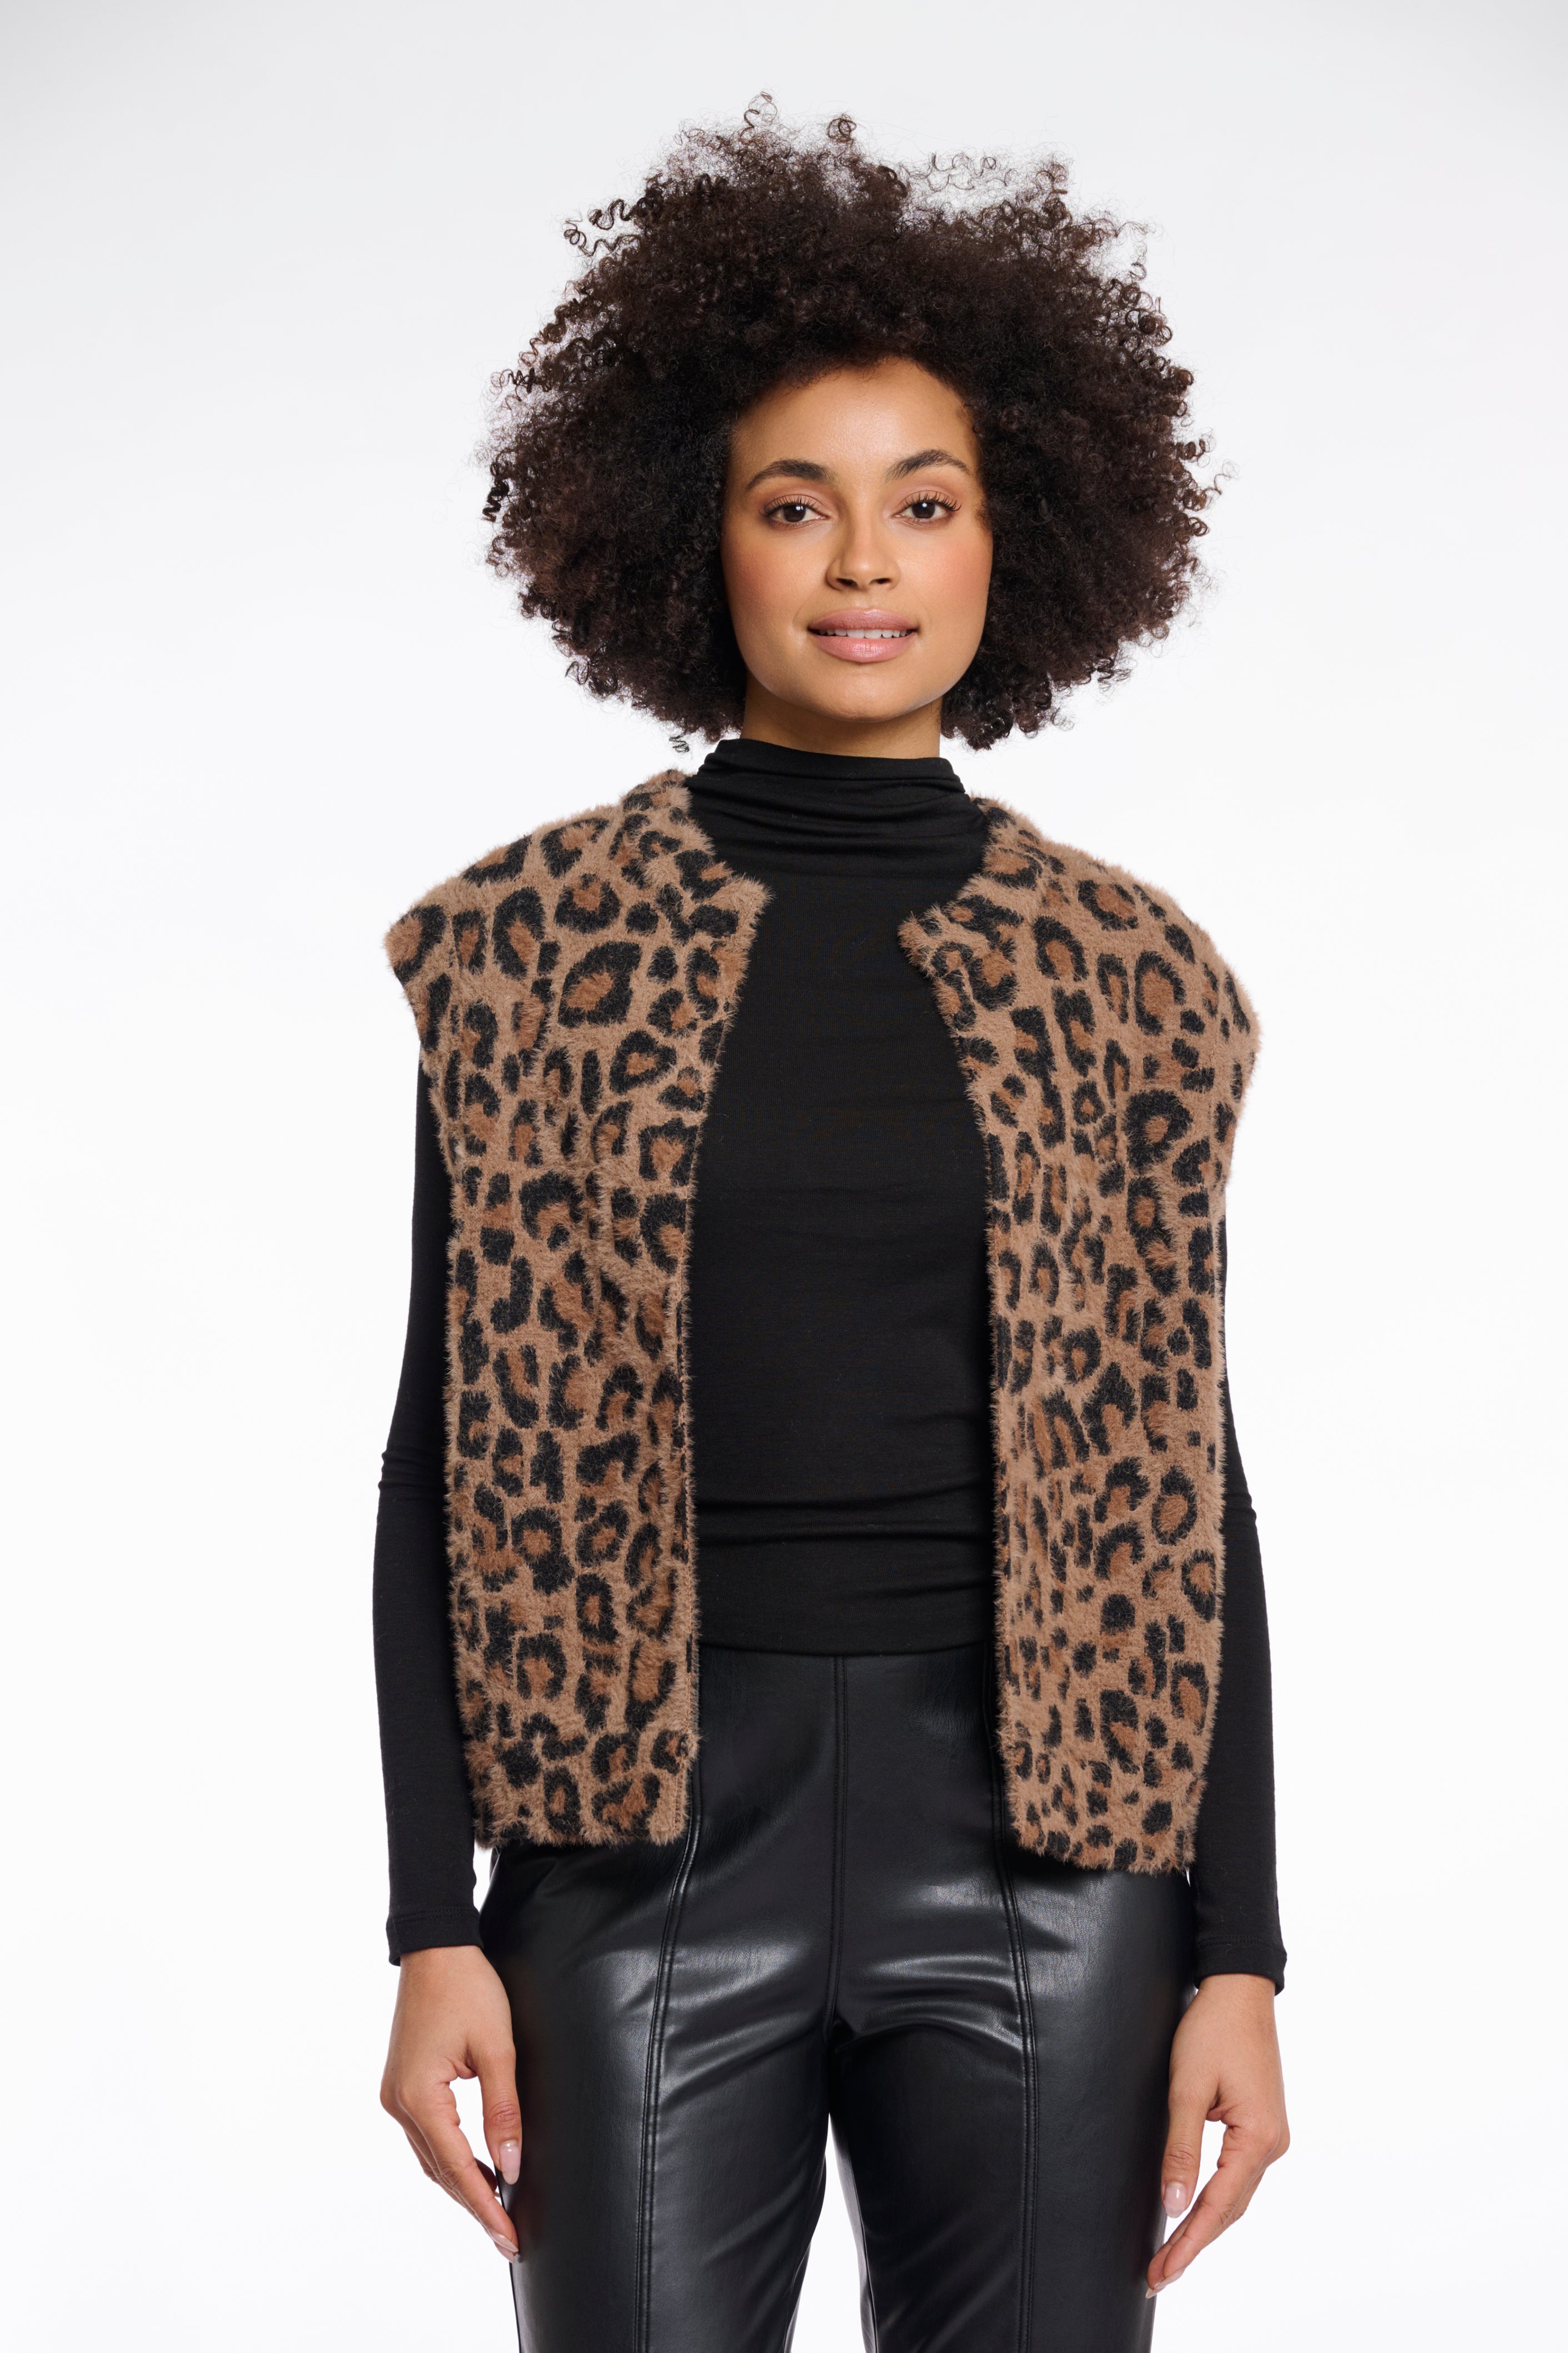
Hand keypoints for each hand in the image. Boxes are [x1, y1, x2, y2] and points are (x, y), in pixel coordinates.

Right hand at [380, 1943, 527, 2259]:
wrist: (436, 1947)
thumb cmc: (468, 1987)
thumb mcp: (497, 2046)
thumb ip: (504, 2110)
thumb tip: (512, 2167)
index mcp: (418, 2097)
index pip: (456, 2168)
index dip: (485, 2206)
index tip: (508, 2238)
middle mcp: (398, 2103)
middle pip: (439, 2171)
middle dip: (474, 2204)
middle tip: (507, 2237)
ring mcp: (395, 2095)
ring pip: (431, 2157)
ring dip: (462, 2183)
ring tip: (498, 2210)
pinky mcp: (402, 2085)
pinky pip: (427, 2136)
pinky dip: (451, 2157)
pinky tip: (477, 2166)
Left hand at [1147, 1972, 1288, 2297]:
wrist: (1238, 1989)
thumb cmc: (1212, 2029)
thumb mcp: (1188, 2087)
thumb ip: (1181, 2148)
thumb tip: (1172, 2205)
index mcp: (1258, 2138)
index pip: (1218, 2206)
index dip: (1188, 2243)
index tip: (1162, 2273)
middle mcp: (1272, 2144)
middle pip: (1230, 2209)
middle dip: (1193, 2244)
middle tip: (1157, 2276)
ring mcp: (1270, 2136)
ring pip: (1235, 2196)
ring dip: (1204, 2225)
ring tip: (1170, 2256)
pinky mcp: (1260, 2126)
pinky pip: (1237, 2175)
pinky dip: (1215, 2199)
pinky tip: (1193, 2212)